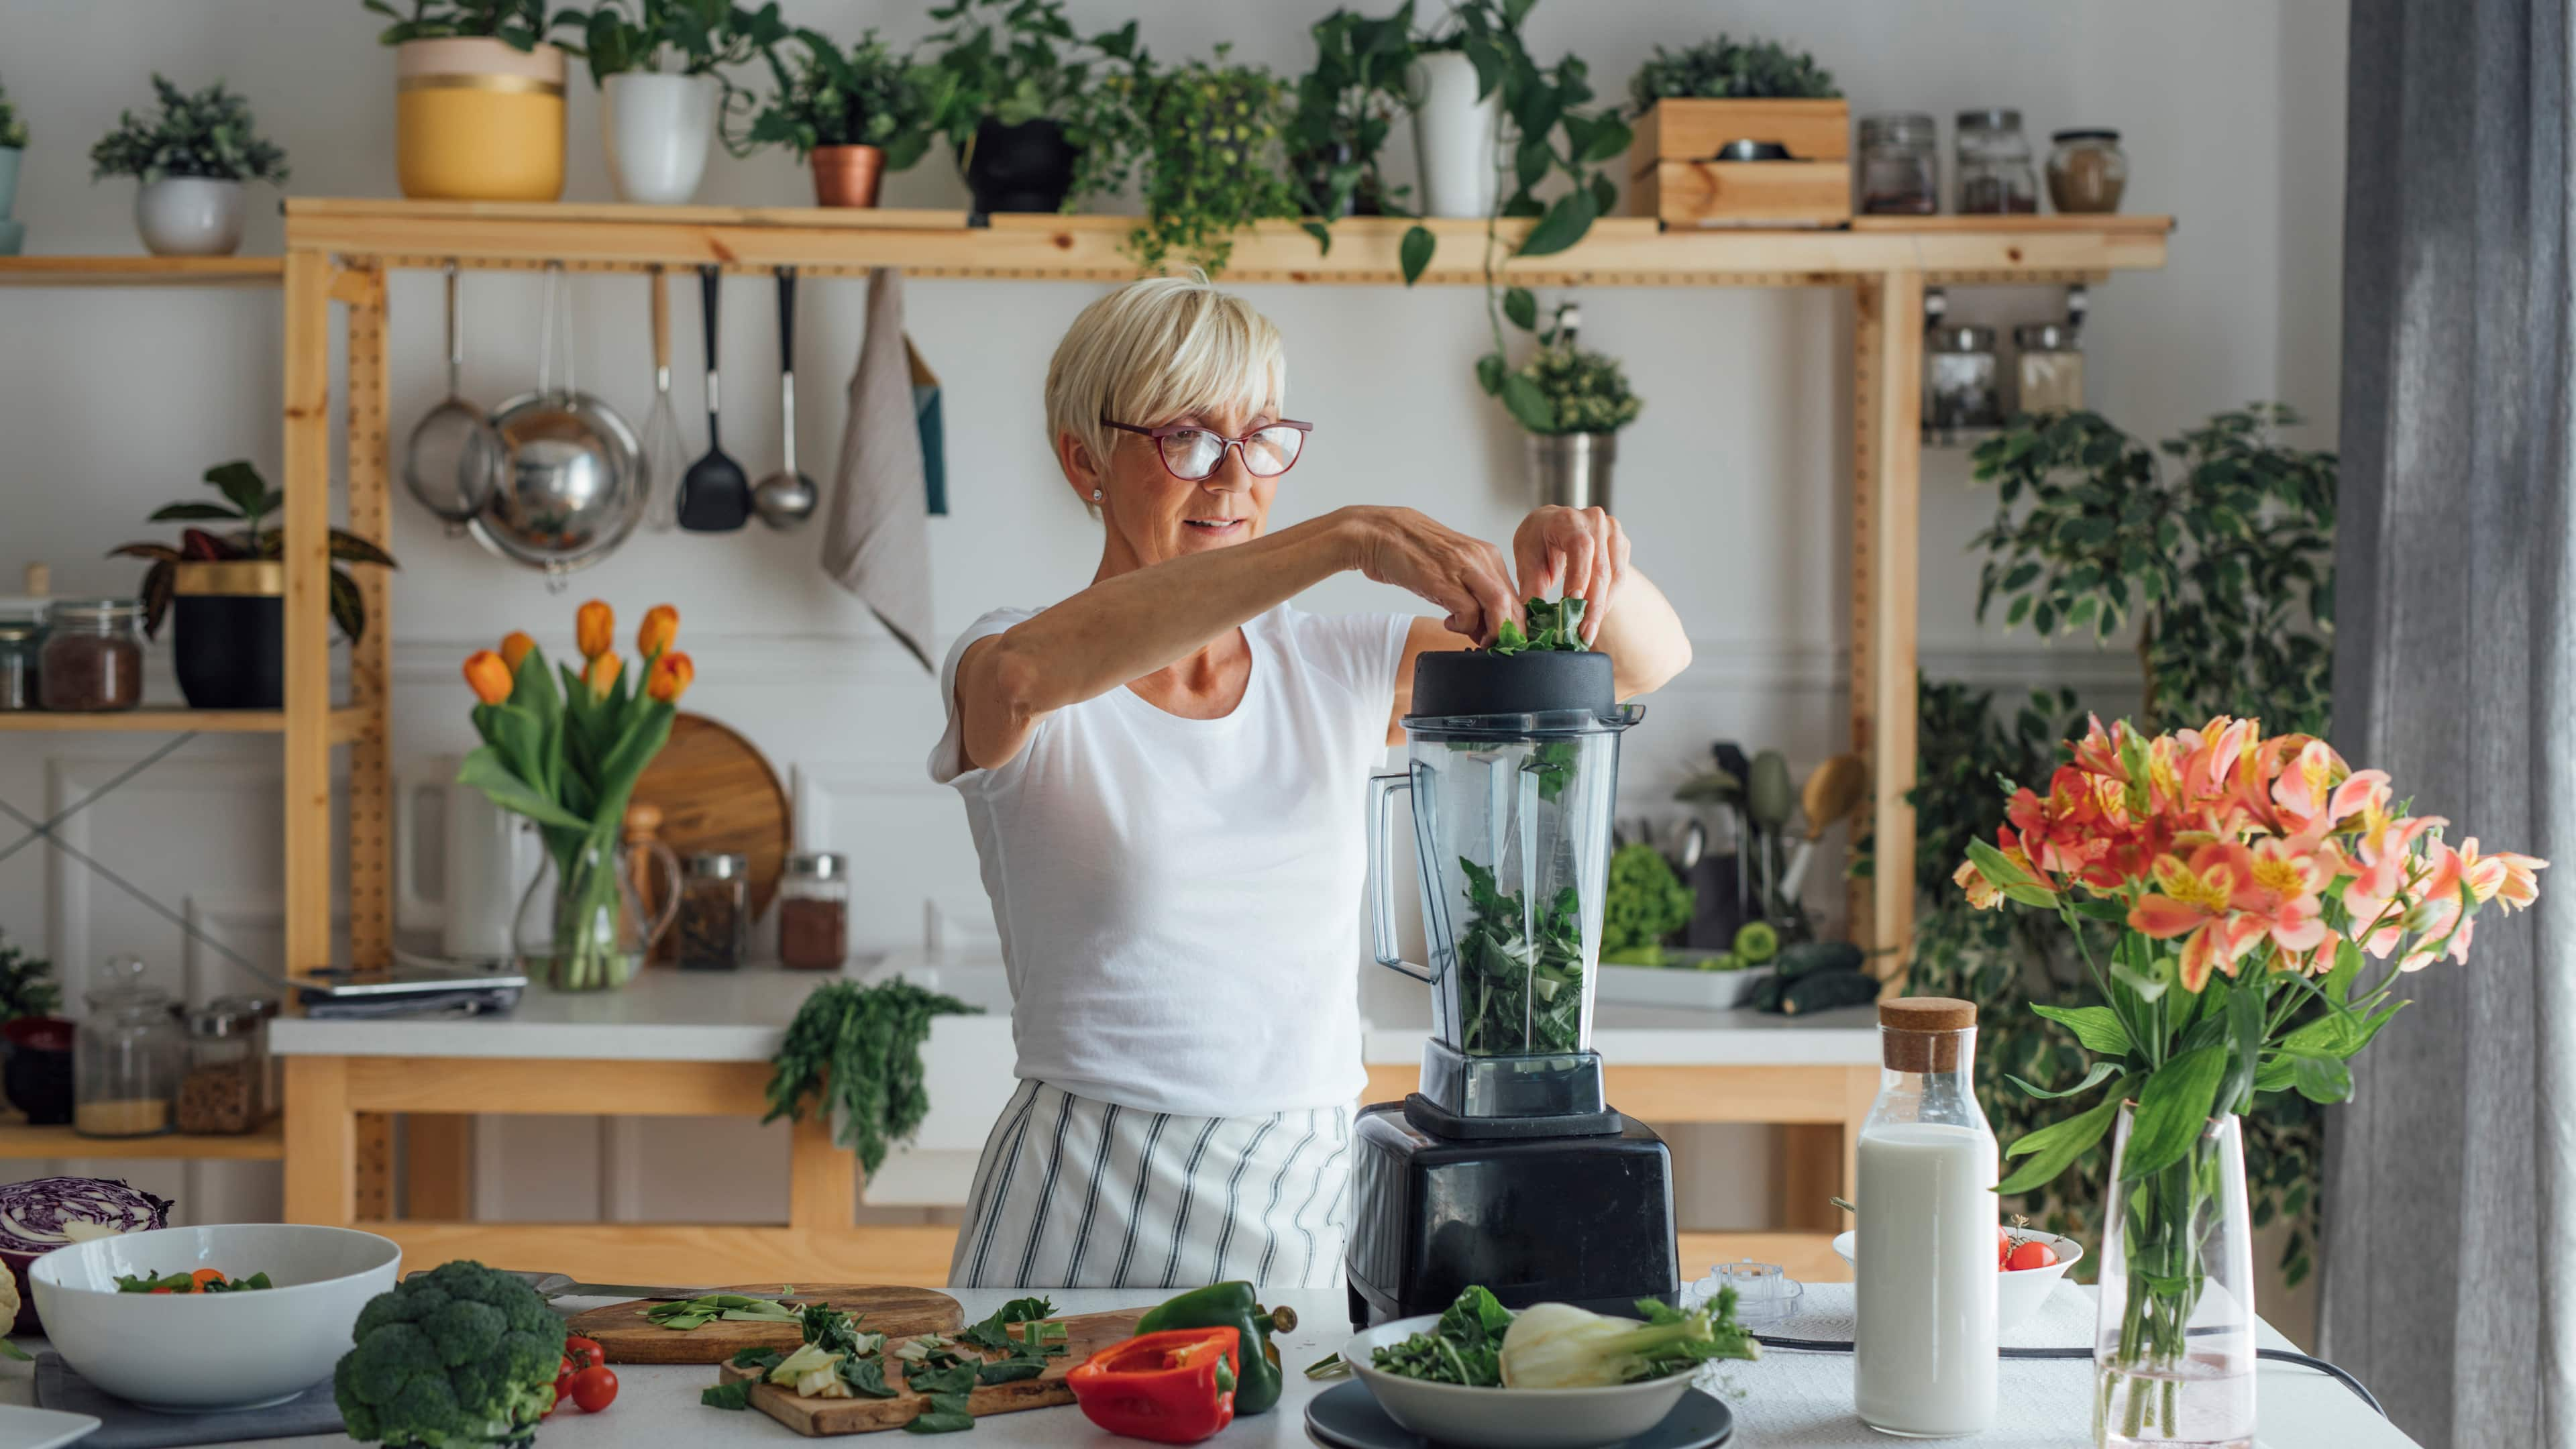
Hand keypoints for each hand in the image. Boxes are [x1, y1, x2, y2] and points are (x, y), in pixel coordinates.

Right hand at [1347, 506, 1520, 644]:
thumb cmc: (1410, 553)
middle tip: (1497, 649)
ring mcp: (1463, 567)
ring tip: (1479, 643)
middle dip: (1511, 634)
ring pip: (1500, 605)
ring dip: (1495, 633)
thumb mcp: (1450, 570)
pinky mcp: (1443, 579)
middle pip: (1514, 602)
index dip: (1515, 625)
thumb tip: (1484, 631)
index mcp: (1486, 555)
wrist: (1378, 532)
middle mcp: (1481, 558)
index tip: (1506, 642)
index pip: (1516, 596)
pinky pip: (1469, 612)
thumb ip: (1470, 595)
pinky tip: (1449, 624)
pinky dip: (1464, 626)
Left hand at [1513, 505, 1629, 645]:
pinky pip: (1619, 577)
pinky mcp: (1621, 544)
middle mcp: (1594, 520)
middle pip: (1601, 567)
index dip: (1579, 577)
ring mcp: (1612, 531)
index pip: (1580, 547)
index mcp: (1567, 519)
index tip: (1572, 605)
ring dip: (1602, 607)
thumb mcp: (1527, 560)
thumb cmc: (1537, 540)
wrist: (1551, 525)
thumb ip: (1531, 588)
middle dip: (1592, 605)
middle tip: (1583, 633)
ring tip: (1589, 631)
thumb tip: (1533, 621)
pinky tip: (1596, 617)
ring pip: (1614, 576)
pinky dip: (1608, 599)